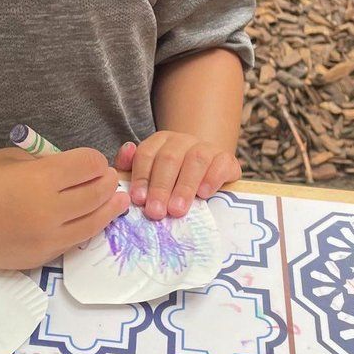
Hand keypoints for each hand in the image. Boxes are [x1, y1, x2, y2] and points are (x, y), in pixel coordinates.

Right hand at [0, 147, 128, 269]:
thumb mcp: (12, 159)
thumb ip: (47, 164)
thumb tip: (77, 171)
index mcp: (40, 180)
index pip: (90, 166)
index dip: (94, 160)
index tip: (91, 161)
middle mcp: (48, 212)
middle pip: (98, 194)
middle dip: (107, 183)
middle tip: (108, 179)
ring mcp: (45, 240)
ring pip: (94, 224)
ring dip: (107, 210)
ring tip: (115, 202)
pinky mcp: (38, 259)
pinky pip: (72, 243)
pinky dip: (84, 229)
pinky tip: (86, 220)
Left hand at [115, 133, 240, 219]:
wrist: (208, 171)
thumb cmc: (173, 178)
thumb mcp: (150, 173)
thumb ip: (131, 166)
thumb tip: (126, 150)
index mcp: (160, 141)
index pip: (146, 154)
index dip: (141, 176)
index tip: (138, 199)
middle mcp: (182, 141)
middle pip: (169, 159)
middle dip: (160, 187)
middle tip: (156, 212)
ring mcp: (206, 148)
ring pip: (195, 160)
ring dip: (184, 187)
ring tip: (177, 210)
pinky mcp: (227, 159)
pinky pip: (221, 164)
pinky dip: (212, 178)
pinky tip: (204, 194)